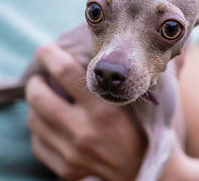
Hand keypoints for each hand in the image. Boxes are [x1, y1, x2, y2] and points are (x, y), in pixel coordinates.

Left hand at [26, 44, 144, 180]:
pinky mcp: (66, 168)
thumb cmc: (143, 131)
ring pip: (34, 120)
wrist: (143, 170)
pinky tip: (51, 124)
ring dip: (36, 105)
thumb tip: (116, 54)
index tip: (46, 50)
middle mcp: (84, 131)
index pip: (66, 73)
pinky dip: (40, 130)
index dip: (51, 56)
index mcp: (105, 110)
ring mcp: (72, 152)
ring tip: (45, 99)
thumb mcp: (139, 103)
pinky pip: (38, 143)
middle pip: (39, 97)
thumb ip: (124, 79)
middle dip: (35, 82)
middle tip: (42, 77)